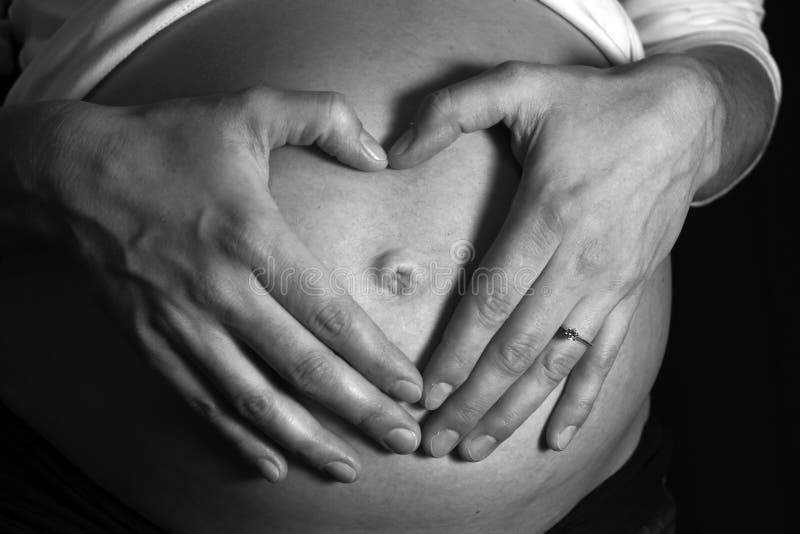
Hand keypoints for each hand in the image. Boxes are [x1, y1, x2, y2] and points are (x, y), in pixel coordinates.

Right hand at [24, 86, 422, 481]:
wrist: (69, 173)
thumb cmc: (166, 141)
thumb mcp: (249, 107)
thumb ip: (323, 117)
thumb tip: (379, 155)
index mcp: (251, 236)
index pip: (327, 312)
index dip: (375, 357)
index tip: (412, 387)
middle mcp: (219, 290)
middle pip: (301, 367)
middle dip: (359, 410)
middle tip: (404, 437)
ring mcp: (182, 324)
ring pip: (252, 400)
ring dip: (306, 440)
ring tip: (349, 465)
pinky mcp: (151, 343)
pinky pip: (200, 402)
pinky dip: (236, 438)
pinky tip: (271, 463)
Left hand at [388, 56, 722, 458]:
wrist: (681, 118)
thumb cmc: (595, 104)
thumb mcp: (520, 85)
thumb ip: (452, 110)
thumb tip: (394, 150)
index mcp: (547, 216)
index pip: (490, 301)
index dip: (454, 353)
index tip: (423, 393)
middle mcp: (579, 261)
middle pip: (516, 346)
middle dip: (472, 400)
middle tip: (433, 441)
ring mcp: (609, 282)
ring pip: (556, 362)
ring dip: (514, 410)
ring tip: (475, 449)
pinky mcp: (630, 291)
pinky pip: (604, 356)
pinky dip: (581, 400)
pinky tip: (556, 437)